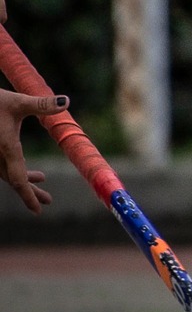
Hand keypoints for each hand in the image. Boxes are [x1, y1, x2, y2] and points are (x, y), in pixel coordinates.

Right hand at [2, 85, 65, 213]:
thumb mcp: (19, 102)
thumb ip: (41, 104)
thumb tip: (66, 101)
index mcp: (6, 148)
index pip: (18, 178)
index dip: (28, 195)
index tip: (38, 210)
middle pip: (14, 180)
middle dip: (30, 192)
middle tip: (47, 202)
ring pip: (8, 174)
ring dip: (25, 180)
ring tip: (41, 179)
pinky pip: (4, 166)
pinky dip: (17, 171)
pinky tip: (31, 172)